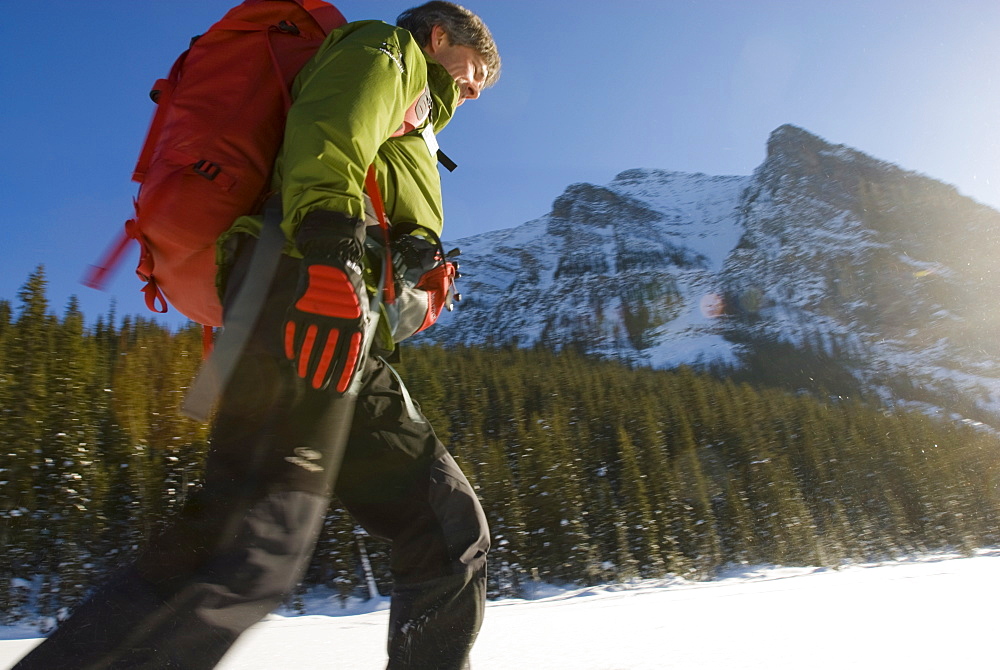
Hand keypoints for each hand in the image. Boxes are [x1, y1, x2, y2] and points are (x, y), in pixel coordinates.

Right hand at [284, 215, 367, 392]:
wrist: (334, 259)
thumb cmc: (351, 288)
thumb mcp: (362, 310)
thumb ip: (358, 334)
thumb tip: (358, 361)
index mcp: (354, 322)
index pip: (349, 354)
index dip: (344, 374)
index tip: (339, 390)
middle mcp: (335, 320)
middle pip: (328, 354)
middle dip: (323, 374)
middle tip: (318, 388)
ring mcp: (316, 314)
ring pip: (310, 346)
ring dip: (307, 364)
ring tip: (305, 377)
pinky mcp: (299, 307)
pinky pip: (294, 332)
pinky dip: (293, 346)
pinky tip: (292, 358)